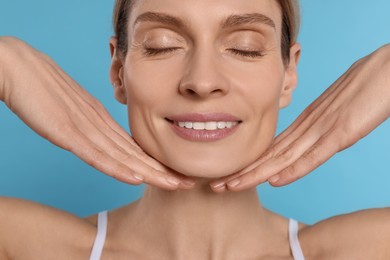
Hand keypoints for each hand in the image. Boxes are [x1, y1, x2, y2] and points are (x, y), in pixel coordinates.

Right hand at [0, 37, 195, 189]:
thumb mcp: (70, 110)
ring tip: (177, 184)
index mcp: (100, 119)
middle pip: (136, 152)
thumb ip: (85, 125)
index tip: (174, 174)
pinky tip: (137, 178)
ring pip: (124, 155)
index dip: (155, 162)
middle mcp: (99, 124)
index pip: (132, 146)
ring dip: (152, 173)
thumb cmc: (42, 87)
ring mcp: (85, 127)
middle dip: (164, 170)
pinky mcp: (67, 131)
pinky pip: (96, 154)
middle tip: (190, 182)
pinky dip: (118, 167)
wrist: (19, 67)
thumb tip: (97, 139)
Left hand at [210, 44, 389, 191]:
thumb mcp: (335, 112)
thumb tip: (308, 139)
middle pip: (269, 155)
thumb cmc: (363, 89)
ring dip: (254, 174)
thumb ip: (319, 127)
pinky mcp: (341, 132)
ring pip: (282, 157)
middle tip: (216, 186)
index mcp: (305, 124)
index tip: (229, 177)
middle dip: (241, 173)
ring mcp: (322, 130)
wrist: (385, 70)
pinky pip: (313, 155)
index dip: (249, 165)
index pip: (272, 149)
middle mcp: (307, 127)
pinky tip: (274, 180)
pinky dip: (293, 169)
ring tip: (229, 186)